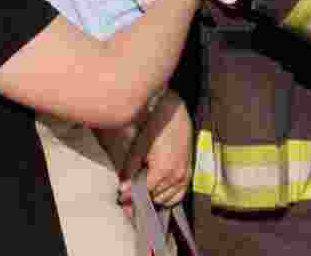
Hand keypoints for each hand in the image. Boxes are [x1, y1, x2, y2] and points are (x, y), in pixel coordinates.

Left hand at [118, 91, 192, 209]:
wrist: (175, 112)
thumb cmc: (155, 126)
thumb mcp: (138, 146)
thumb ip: (130, 170)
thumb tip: (122, 190)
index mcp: (163, 170)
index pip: (144, 193)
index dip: (131, 196)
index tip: (122, 197)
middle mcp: (176, 176)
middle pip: (154, 198)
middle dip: (142, 195)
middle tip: (132, 187)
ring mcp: (184, 175)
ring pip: (166, 199)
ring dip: (154, 195)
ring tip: (144, 184)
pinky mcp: (188, 172)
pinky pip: (178, 195)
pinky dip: (167, 196)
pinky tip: (158, 187)